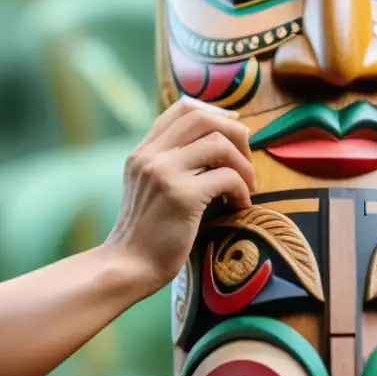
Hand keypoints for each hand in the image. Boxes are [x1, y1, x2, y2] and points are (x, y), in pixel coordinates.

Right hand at [103, 97, 255, 292]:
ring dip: (243, 164)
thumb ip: (170, 164)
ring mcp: (164, 174)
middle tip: (247, 160)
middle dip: (235, 133)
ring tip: (247, 186)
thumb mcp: (149, 188)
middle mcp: (150, 156)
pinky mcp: (181, 196)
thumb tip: (215, 146)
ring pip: (219, 144)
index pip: (182, 109)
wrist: (128, 266)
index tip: (236, 128)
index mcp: (142, 151)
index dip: (216, 112)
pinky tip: (240, 205)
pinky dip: (242, 189)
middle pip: (203, 119)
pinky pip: (227, 177)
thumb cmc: (147, 233)